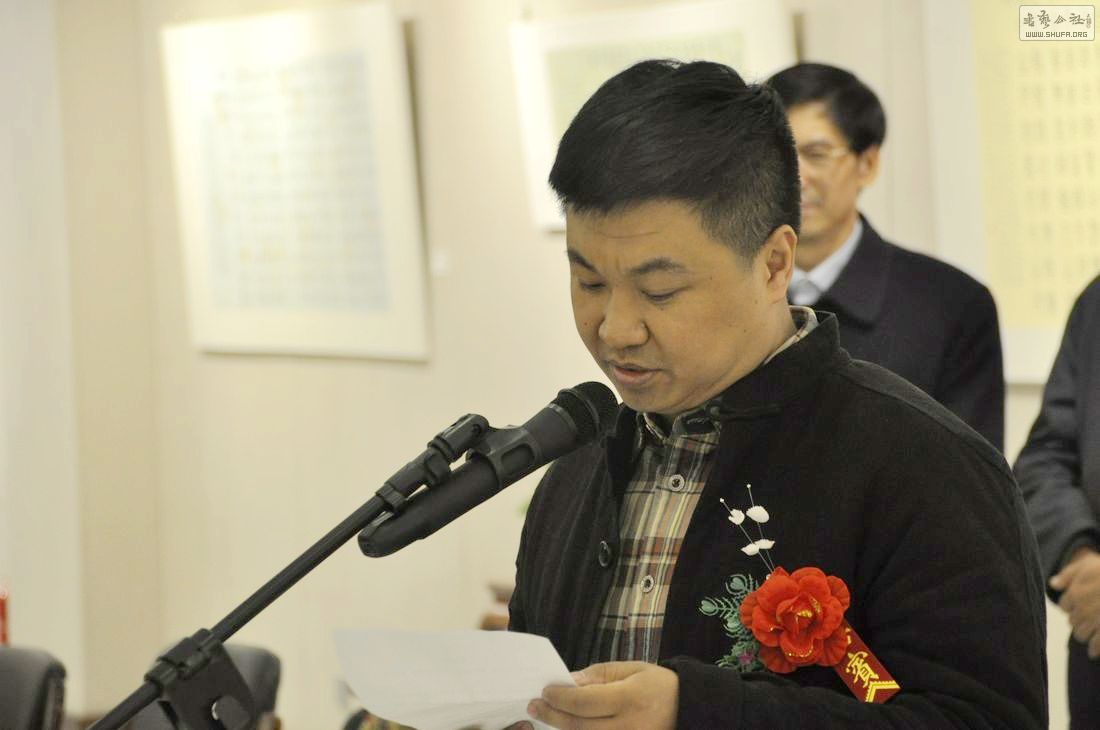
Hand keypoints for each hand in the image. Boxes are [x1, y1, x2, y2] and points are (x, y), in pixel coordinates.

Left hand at [525, 661, 677, 729]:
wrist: (688, 708)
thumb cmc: (657, 684)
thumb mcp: (630, 669)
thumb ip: (598, 676)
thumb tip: (568, 682)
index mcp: (629, 699)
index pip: (584, 702)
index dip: (560, 698)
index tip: (545, 691)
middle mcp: (628, 726)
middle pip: (579, 726)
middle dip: (553, 716)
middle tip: (534, 706)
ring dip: (563, 729)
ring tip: (548, 717)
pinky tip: (569, 727)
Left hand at [1051, 547, 1099, 656]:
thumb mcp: (1088, 566)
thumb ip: (1068, 575)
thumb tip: (1053, 584)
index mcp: (1075, 594)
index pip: (1064, 605)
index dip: (1071, 605)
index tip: (1078, 604)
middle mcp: (1083, 609)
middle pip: (1072, 621)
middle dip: (1078, 619)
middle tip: (1088, 617)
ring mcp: (1097, 622)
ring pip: (1080, 634)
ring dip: (1084, 633)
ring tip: (1091, 630)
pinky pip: (1096, 645)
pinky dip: (1094, 649)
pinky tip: (1093, 652)